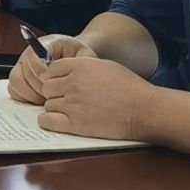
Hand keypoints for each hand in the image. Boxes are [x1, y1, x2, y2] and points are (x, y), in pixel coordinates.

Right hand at [8, 34, 96, 104]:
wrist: (75, 57)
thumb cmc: (80, 57)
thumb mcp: (85, 56)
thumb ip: (76, 63)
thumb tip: (62, 75)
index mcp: (47, 43)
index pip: (34, 56)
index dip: (40, 71)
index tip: (52, 81)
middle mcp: (30, 53)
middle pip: (25, 72)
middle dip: (39, 87)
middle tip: (53, 96)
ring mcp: (22, 65)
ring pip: (17, 82)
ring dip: (31, 94)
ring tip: (47, 99)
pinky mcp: (18, 77)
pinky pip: (14, 89)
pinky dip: (24, 98)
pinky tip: (38, 100)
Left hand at [35, 55, 153, 140]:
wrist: (143, 109)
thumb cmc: (129, 87)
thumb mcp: (104, 66)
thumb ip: (82, 67)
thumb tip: (66, 72)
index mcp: (79, 66)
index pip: (51, 70)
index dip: (56, 78)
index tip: (64, 85)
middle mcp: (72, 83)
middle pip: (46, 87)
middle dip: (55, 93)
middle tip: (69, 99)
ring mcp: (71, 103)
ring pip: (47, 104)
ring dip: (56, 108)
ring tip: (73, 111)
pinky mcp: (74, 123)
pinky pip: (46, 120)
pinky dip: (49, 121)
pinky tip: (61, 121)